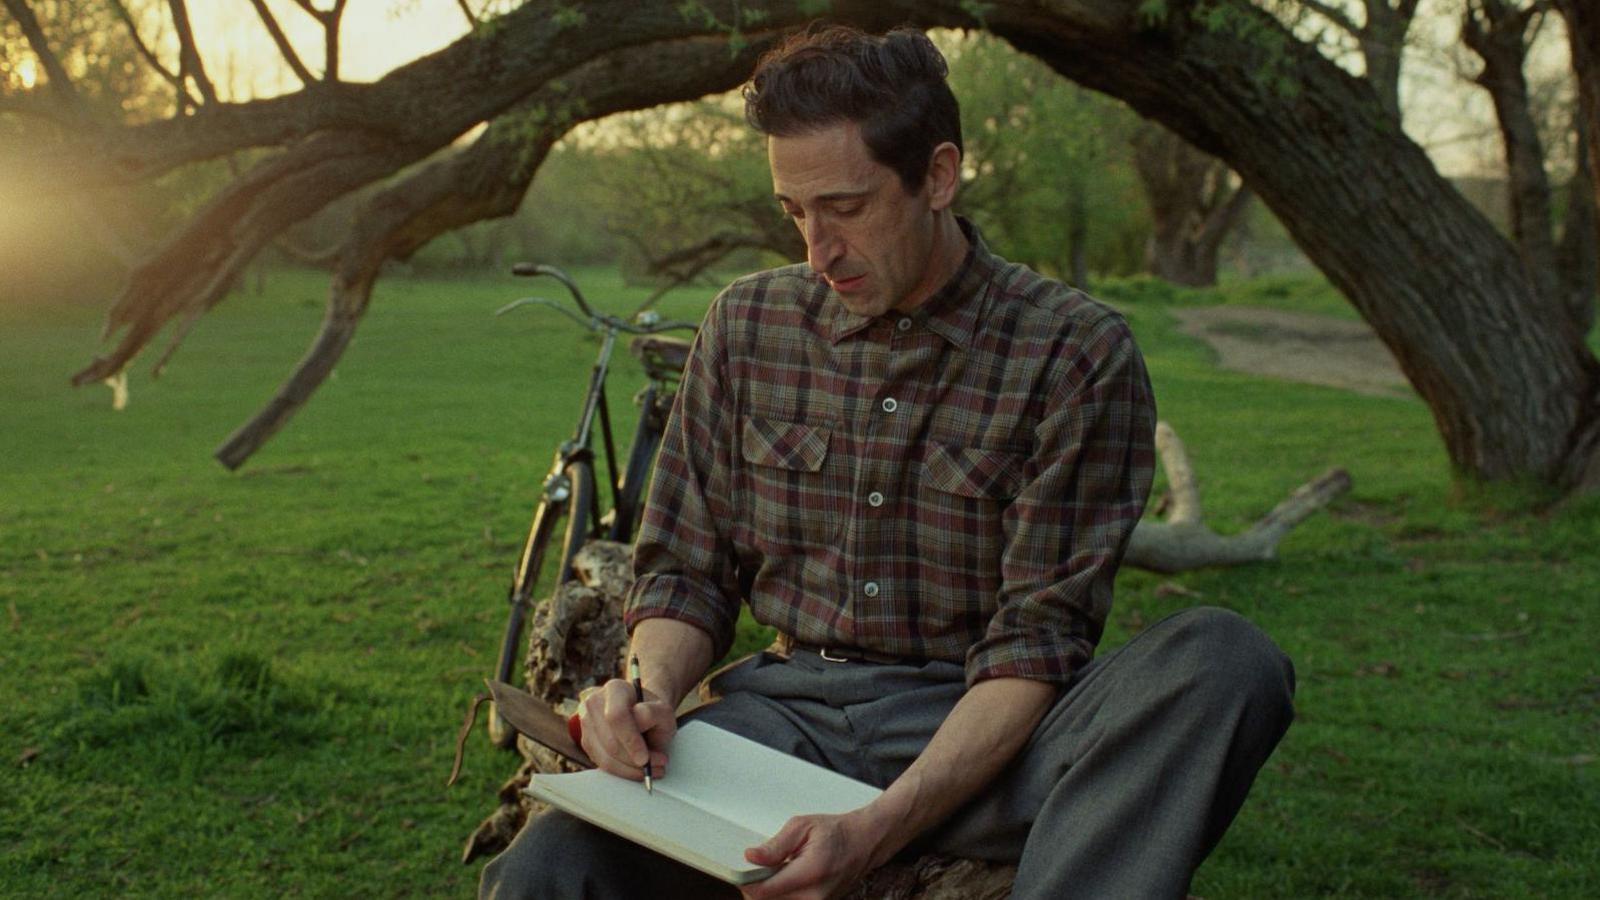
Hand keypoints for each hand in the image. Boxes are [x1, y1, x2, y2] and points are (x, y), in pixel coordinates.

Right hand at [575, 677, 674, 780]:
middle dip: (633, 760)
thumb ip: (652, 714)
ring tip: (651, 770)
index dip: (631, 740)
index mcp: (615, 689)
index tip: (645, 758)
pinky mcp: (586, 741)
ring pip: (605, 756)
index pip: (617, 716)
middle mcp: (594, 702)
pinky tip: (637, 769)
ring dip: (629, 769)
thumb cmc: (653, 713)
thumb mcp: (662, 710)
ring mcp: (585, 722)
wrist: (642, 715)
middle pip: (610, 740)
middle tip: (657, 766)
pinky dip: (622, 771)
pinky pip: (601, 763)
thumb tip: (638, 725)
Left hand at [739, 810, 882, 899]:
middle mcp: (815, 896)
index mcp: (811, 872)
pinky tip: (783, 881)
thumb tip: (751, 858)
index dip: (746, 883)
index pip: (765, 891)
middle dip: (754, 888)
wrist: (865, 843)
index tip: (738, 872)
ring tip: (773, 873)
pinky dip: (780, 896)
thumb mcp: (803, 826)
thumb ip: (775, 845)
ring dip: (767, 893)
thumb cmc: (835, 831)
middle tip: (756, 869)